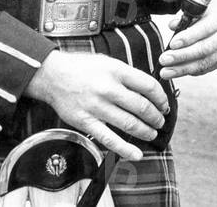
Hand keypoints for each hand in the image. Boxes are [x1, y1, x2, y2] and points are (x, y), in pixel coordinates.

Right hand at [24, 50, 168, 160]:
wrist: (52, 75)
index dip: (161, 98)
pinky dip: (124, 149)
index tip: (164, 104)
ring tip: (152, 133)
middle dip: (156, 117)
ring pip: (129, 124)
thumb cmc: (82, 67)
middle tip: (160, 121)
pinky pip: (108, 139)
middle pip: (142, 107)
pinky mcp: (85, 122)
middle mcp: (108, 89)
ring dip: (146, 131)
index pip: (149, 86)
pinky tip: (136, 154)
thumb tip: (148, 89)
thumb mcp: (108, 62)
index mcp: (117, 71)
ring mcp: (97, 107)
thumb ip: (127, 75)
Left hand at [158, 0, 216, 78]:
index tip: (171, 44)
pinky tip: (178, 72)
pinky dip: (191, 71)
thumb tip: (173, 26)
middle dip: (182, 56)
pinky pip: (207, 68)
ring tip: (166, 71)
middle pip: (205, 48)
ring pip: (205, 62)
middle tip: (164, 60)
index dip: (188, 38)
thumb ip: (184, 15)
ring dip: (183, 68)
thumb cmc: (207, 9)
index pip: (205, 29)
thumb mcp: (197, 6)